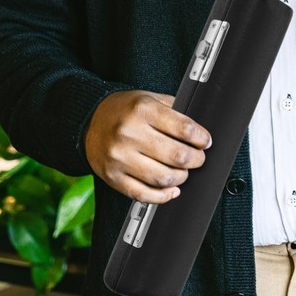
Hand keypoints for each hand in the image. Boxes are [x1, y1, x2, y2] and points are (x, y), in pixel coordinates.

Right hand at [84, 90, 211, 202]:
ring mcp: (120, 157)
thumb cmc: (125, 111)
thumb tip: (200, 131)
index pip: (184, 128)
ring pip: (163, 178)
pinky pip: (144, 194)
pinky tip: (171, 189)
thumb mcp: (150, 99)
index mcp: (142, 110)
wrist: (90, 121)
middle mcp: (129, 133)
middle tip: (198, 158)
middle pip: (177, 156)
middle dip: (196, 160)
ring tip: (183, 171)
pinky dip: (163, 196)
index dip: (201, 138)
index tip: (205, 142)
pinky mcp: (113, 177)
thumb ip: (174, 111)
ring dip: (181, 178)